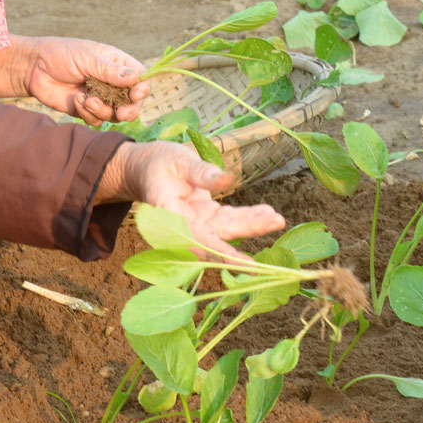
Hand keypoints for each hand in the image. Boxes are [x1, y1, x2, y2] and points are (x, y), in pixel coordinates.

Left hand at [13, 38, 149, 123]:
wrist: (33, 68)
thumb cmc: (60, 54)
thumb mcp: (86, 58)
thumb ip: (109, 70)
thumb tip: (136, 78)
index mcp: (116, 64)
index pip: (140, 78)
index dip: (142, 89)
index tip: (135, 95)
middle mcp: (111, 82)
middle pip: (133, 103)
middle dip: (129, 110)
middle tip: (120, 113)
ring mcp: (100, 98)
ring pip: (115, 115)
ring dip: (103, 111)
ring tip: (86, 100)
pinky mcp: (86, 110)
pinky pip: (96, 120)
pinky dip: (88, 114)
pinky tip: (76, 100)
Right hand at [102, 140, 285, 256]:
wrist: (145, 169)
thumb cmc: (157, 162)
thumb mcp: (177, 159)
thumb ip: (200, 172)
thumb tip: (227, 179)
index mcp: (167, 213)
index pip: (197, 238)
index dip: (222, 252)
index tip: (246, 263)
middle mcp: (181, 226)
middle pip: (218, 235)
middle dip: (248, 230)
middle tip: (276, 221)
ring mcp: (195, 224)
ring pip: (227, 230)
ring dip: (252, 225)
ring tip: (277, 219)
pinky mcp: (205, 219)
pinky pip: (229, 221)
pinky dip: (248, 218)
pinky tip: (268, 214)